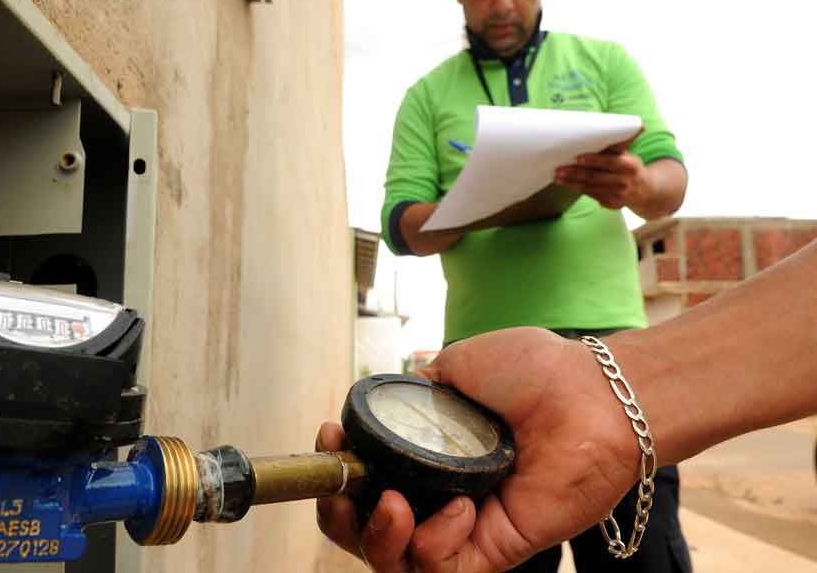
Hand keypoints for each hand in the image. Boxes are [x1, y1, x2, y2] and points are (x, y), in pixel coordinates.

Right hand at [316, 328, 640, 571]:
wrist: (588, 391)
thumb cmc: (533, 371)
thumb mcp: (456, 368)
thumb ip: (415, 395)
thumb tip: (381, 412)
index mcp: (427, 455)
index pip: (365, 482)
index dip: (338, 473)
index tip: (330, 443)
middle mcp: (439, 494)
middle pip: (368, 533)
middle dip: (340, 522)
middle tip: (344, 496)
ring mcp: (465, 526)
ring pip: (396, 562)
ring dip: (380, 537)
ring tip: (397, 505)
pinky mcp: (495, 550)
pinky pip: (443, 569)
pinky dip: (435, 544)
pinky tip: (458, 506)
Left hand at [554, 147, 650, 210]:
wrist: (646, 190)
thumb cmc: (630, 167)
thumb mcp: (627, 156)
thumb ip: (613, 148)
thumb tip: (593, 134)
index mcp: (629, 165)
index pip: (608, 162)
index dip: (593, 160)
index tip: (577, 157)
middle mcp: (625, 180)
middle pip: (595, 177)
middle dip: (575, 173)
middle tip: (559, 169)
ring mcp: (619, 194)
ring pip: (591, 188)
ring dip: (572, 183)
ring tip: (558, 178)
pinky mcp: (613, 204)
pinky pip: (593, 195)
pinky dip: (579, 189)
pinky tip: (567, 185)